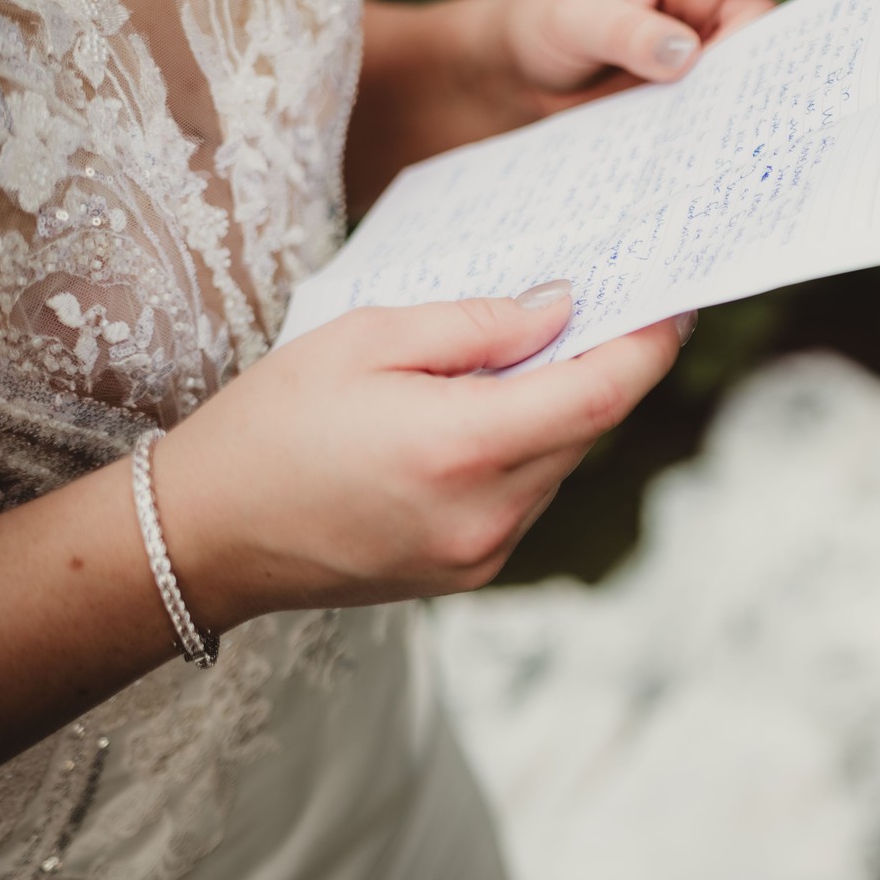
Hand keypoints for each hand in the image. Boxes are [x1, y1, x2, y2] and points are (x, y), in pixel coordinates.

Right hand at [152, 285, 687, 625]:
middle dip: (604, 367)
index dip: (649, 347)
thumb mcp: (367, 338)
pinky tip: (480, 419)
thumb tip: (561, 310)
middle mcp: (487, 513)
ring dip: (558, 410)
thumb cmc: (272, 424)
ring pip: (561, 463)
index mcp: (463, 447)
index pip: (600, 395)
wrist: (203, 536)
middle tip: (605, 309)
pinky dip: (525, 450)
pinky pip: (528, 496)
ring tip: (520, 363)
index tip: (676, 305)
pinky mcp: (471, 574)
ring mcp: (482, 554)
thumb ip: (477, 324)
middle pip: (588, 428)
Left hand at [493, 0, 840, 99]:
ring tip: (746, 128)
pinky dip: (725, 131)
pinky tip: (722, 154)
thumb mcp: (574, 16)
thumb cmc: (542, 22)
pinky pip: (720, 115)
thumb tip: (686, 55)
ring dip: (748, 98)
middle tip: (774, 85)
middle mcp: (704, 9)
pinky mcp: (689, 105)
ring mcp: (700, 60)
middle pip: (763, 24)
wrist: (513, 82)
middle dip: (773, 51)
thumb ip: (627, 32)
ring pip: (747, 76)